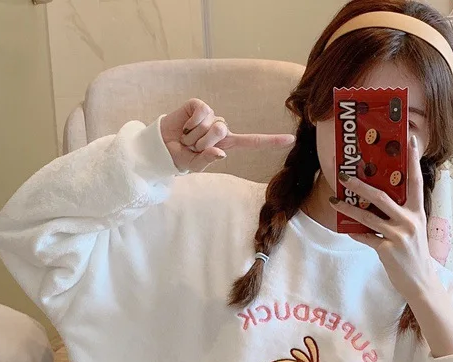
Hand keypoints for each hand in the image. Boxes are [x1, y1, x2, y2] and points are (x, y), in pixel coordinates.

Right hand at [160, 98, 294, 172]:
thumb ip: (208, 160)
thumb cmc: (181, 157)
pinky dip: (190, 122)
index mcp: (226, 144)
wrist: (161, 148)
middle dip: (203, 142)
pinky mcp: (198, 105)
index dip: (271, 141)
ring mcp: (211, 115)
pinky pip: (201, 112)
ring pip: (211, 124)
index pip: (252, 141)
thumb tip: (221, 151)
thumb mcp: (194, 165)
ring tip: (186, 138)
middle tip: (192, 146)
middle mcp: (222, 127)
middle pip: (223, 131)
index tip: (291, 140)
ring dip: (194, 135)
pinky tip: (184, 126)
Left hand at [332, 136, 436, 301]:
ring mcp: (398, 235)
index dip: (413, 161)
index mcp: (417, 212)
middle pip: (382, 196)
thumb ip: (401, 213)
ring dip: (348, 208)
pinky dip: (354, 233)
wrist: (419, 281)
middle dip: (360, 184)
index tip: (409, 140)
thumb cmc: (414, 253)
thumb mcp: (413, 229)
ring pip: (368, 217)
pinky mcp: (387, 250)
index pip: (415, 181)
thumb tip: (378, 198)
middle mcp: (409, 220)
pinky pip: (365, 237)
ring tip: (334, 201)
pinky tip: (343, 228)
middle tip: (344, 175)